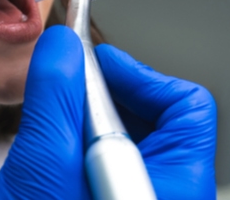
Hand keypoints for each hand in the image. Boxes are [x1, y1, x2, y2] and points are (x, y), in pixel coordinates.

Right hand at [0, 25, 216, 199]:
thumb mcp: (42, 174)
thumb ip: (56, 102)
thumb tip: (63, 45)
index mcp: (172, 194)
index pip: (187, 109)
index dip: (140, 76)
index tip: (92, 66)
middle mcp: (167, 199)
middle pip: (159, 120)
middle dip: (106, 98)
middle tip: (64, 98)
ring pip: (131, 140)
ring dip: (89, 123)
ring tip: (54, 136)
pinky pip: (109, 163)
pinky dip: (81, 146)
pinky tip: (54, 159)